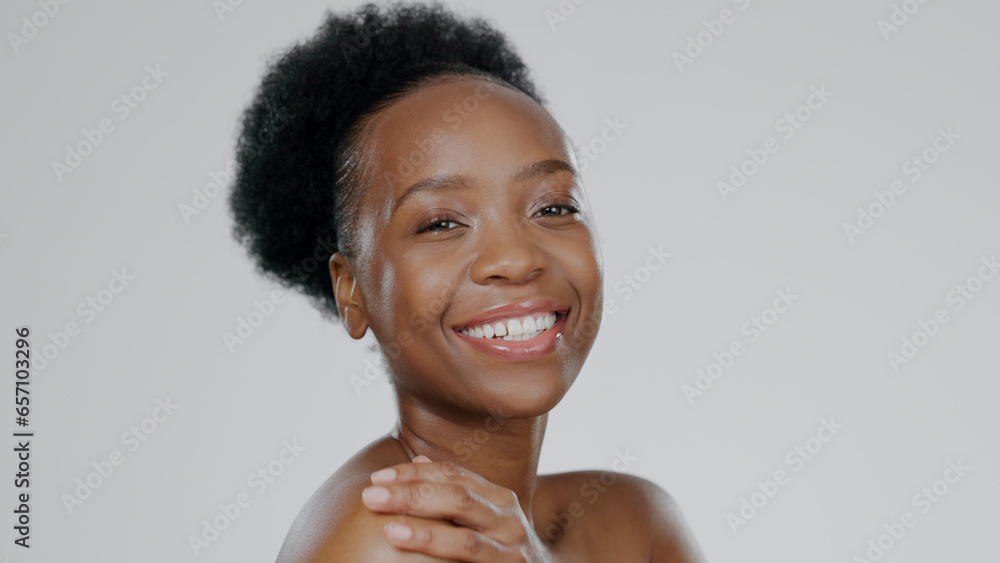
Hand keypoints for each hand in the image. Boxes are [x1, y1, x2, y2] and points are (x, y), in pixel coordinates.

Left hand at [361, 456, 552, 561]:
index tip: (377, 478)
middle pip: (457, 497)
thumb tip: (416, 461)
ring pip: (465, 538)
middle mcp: (508, 518)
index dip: (413, 474)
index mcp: (497, 497)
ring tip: (389, 528)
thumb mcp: (482, 518)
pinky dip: (442, 555)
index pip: (452, 475)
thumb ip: (455, 493)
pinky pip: (473, 561)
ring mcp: (512, 550)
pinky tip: (416, 555)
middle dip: (411, 494)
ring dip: (424, 532)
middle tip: (371, 496)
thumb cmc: (500, 551)